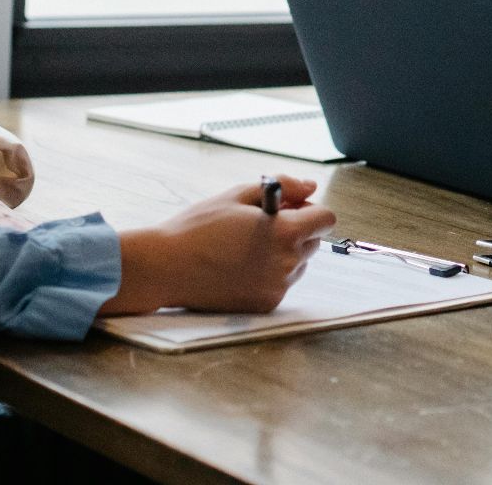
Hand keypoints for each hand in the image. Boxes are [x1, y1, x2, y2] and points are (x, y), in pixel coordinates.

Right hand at [102, 175, 337, 315]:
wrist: (166, 267)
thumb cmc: (198, 227)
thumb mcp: (239, 195)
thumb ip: (283, 187)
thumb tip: (310, 187)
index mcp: (284, 232)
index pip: (326, 219)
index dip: (309, 210)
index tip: (289, 208)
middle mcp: (287, 263)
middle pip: (313, 242)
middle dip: (296, 230)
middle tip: (261, 225)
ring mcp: (277, 287)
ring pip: (298, 264)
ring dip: (284, 253)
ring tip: (245, 247)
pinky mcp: (265, 304)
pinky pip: (281, 284)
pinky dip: (269, 274)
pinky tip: (239, 266)